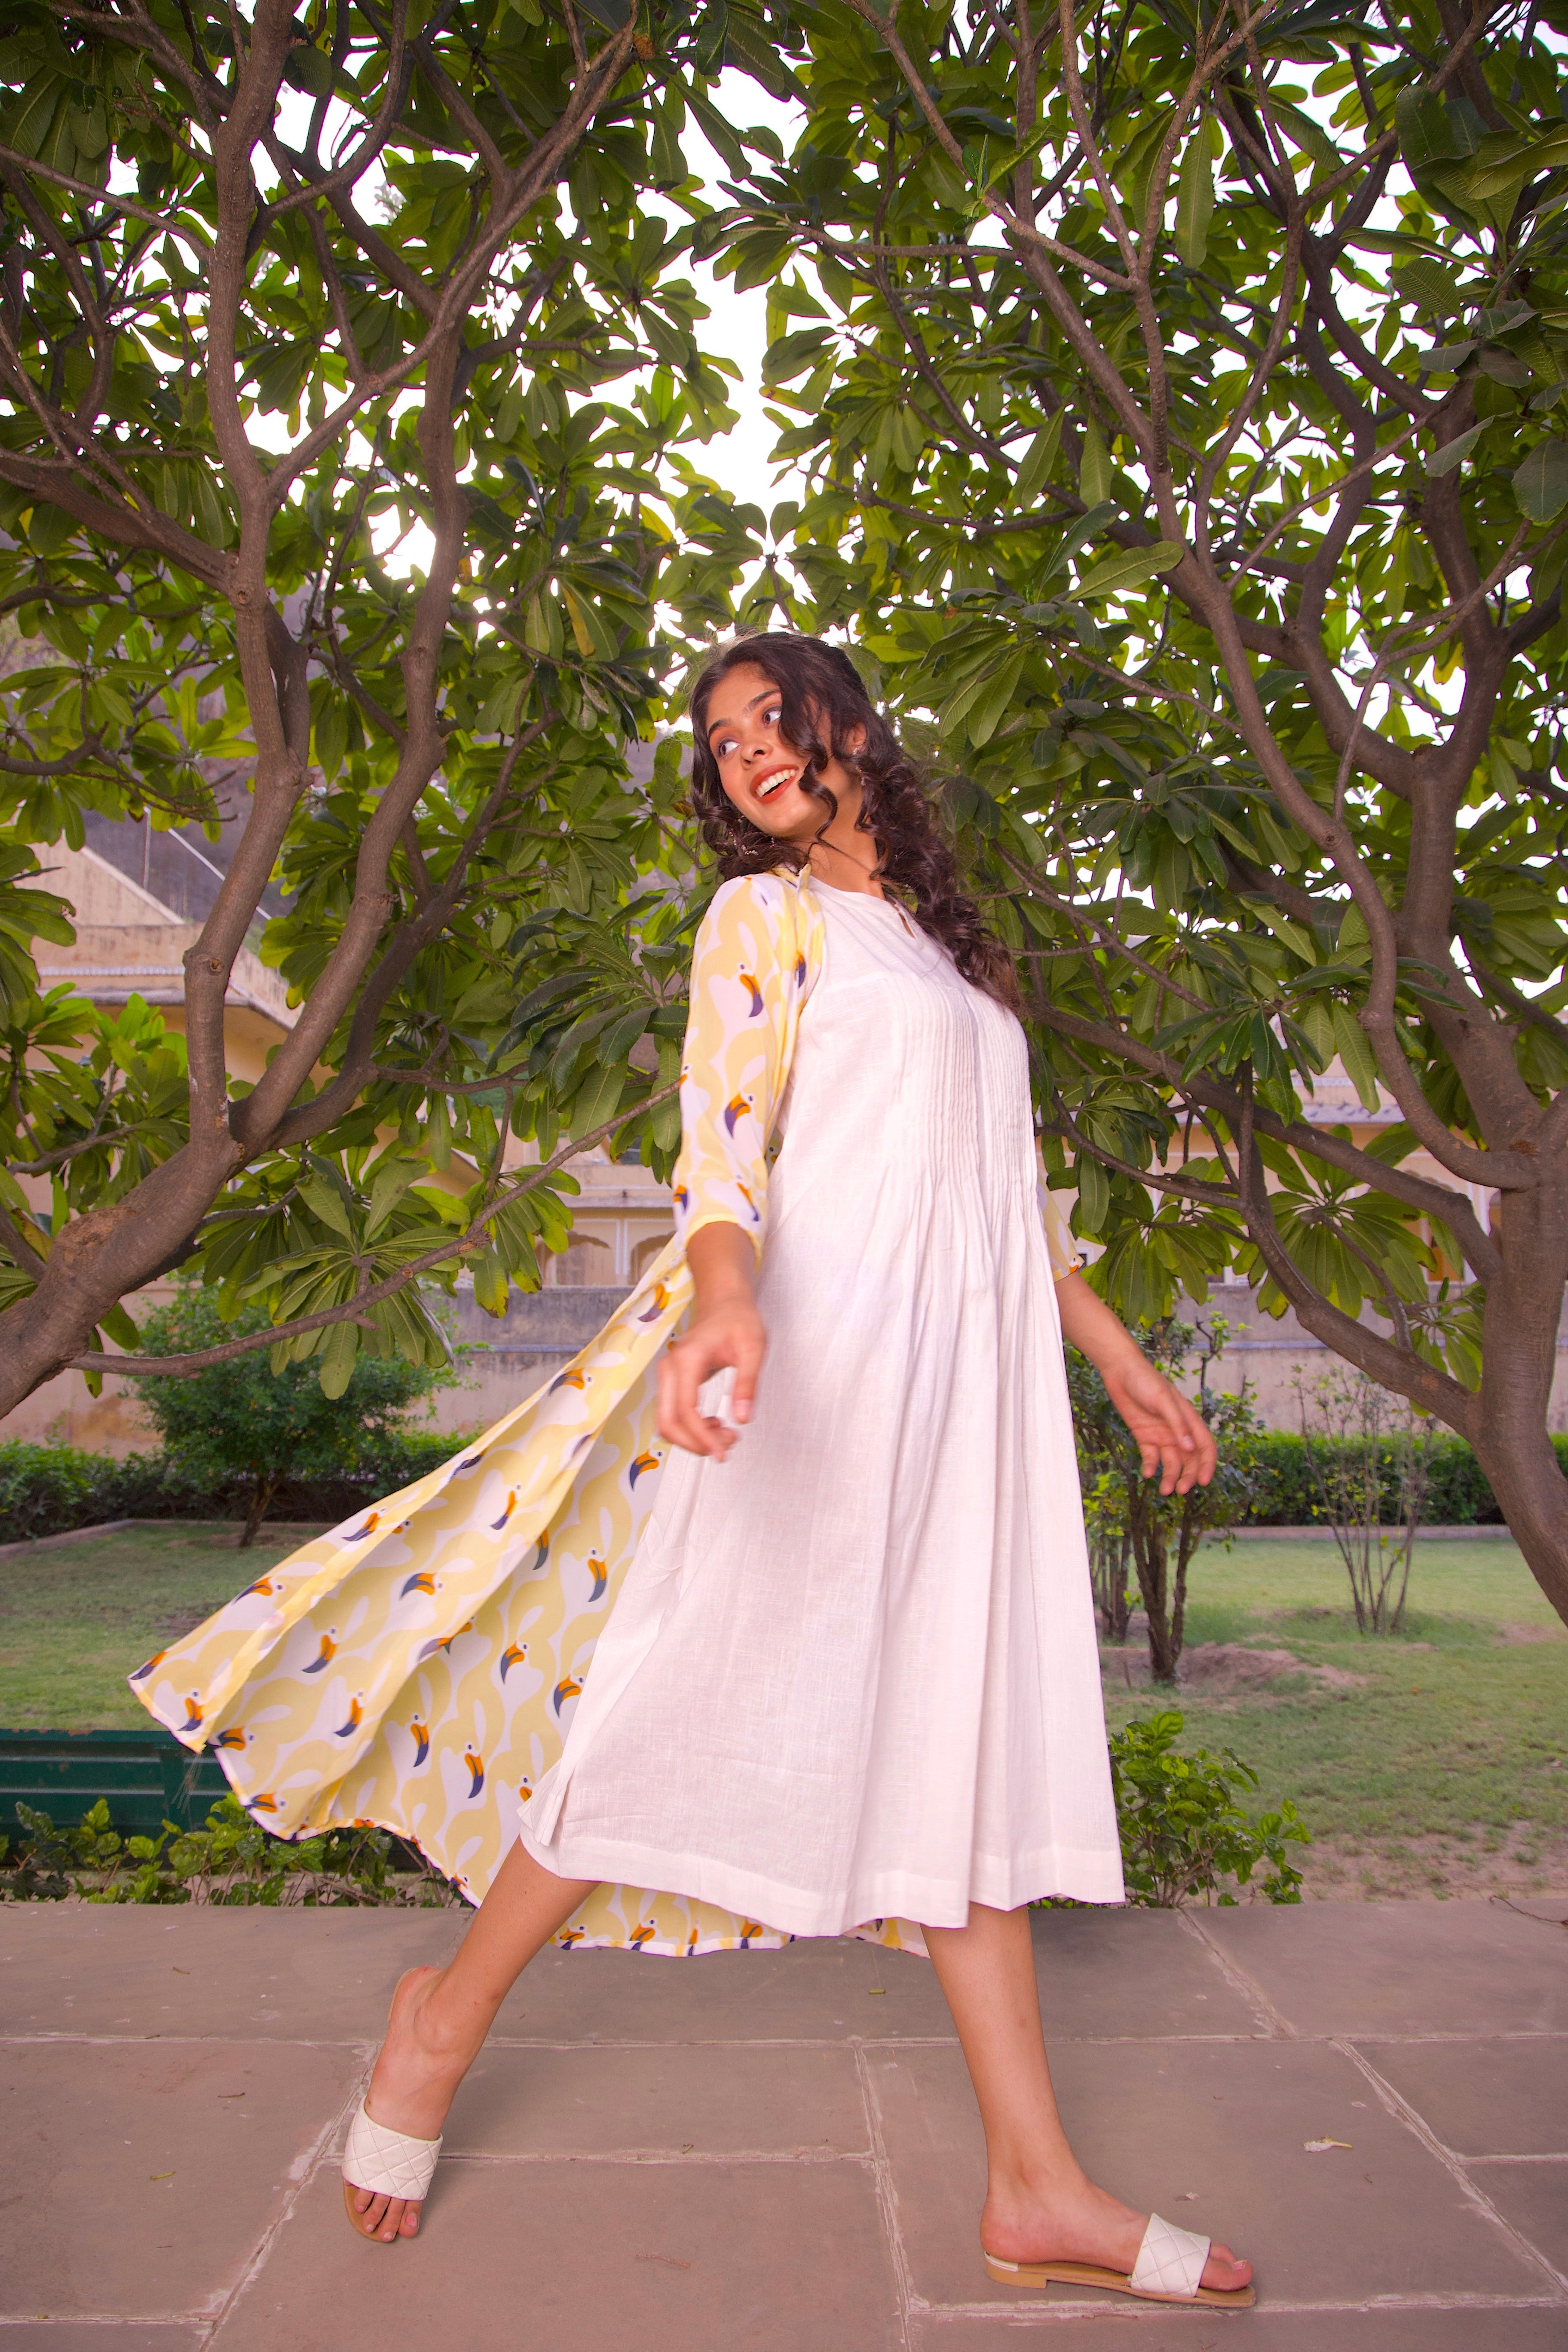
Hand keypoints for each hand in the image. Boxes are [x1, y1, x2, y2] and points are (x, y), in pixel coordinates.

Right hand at [657, 1221, 764, 1459]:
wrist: (724, 1301)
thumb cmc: (738, 1319)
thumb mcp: (753, 1348)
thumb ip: (747, 1383)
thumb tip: (742, 1418)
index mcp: (688, 1360)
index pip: (686, 1410)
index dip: (702, 1437)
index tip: (722, 1452)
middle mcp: (670, 1369)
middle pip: (667, 1422)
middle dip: (694, 1443)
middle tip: (725, 1448)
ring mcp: (668, 1375)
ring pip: (667, 1421)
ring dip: (692, 1438)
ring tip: (725, 1435)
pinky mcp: (673, 1381)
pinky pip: (673, 1413)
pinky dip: (690, 1428)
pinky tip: (715, 1425)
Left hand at [1100, 1347, 1216, 1496]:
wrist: (1120, 1371)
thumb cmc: (1146, 1381)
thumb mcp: (1163, 1401)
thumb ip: (1177, 1424)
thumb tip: (1191, 1449)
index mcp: (1188, 1420)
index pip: (1205, 1446)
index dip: (1207, 1464)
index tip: (1204, 1482)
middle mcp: (1177, 1430)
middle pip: (1189, 1459)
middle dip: (1187, 1476)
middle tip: (1180, 1490)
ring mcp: (1161, 1433)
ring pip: (1170, 1461)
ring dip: (1170, 1476)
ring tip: (1165, 1490)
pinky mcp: (1144, 1435)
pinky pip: (1150, 1456)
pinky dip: (1150, 1466)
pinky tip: (1147, 1473)